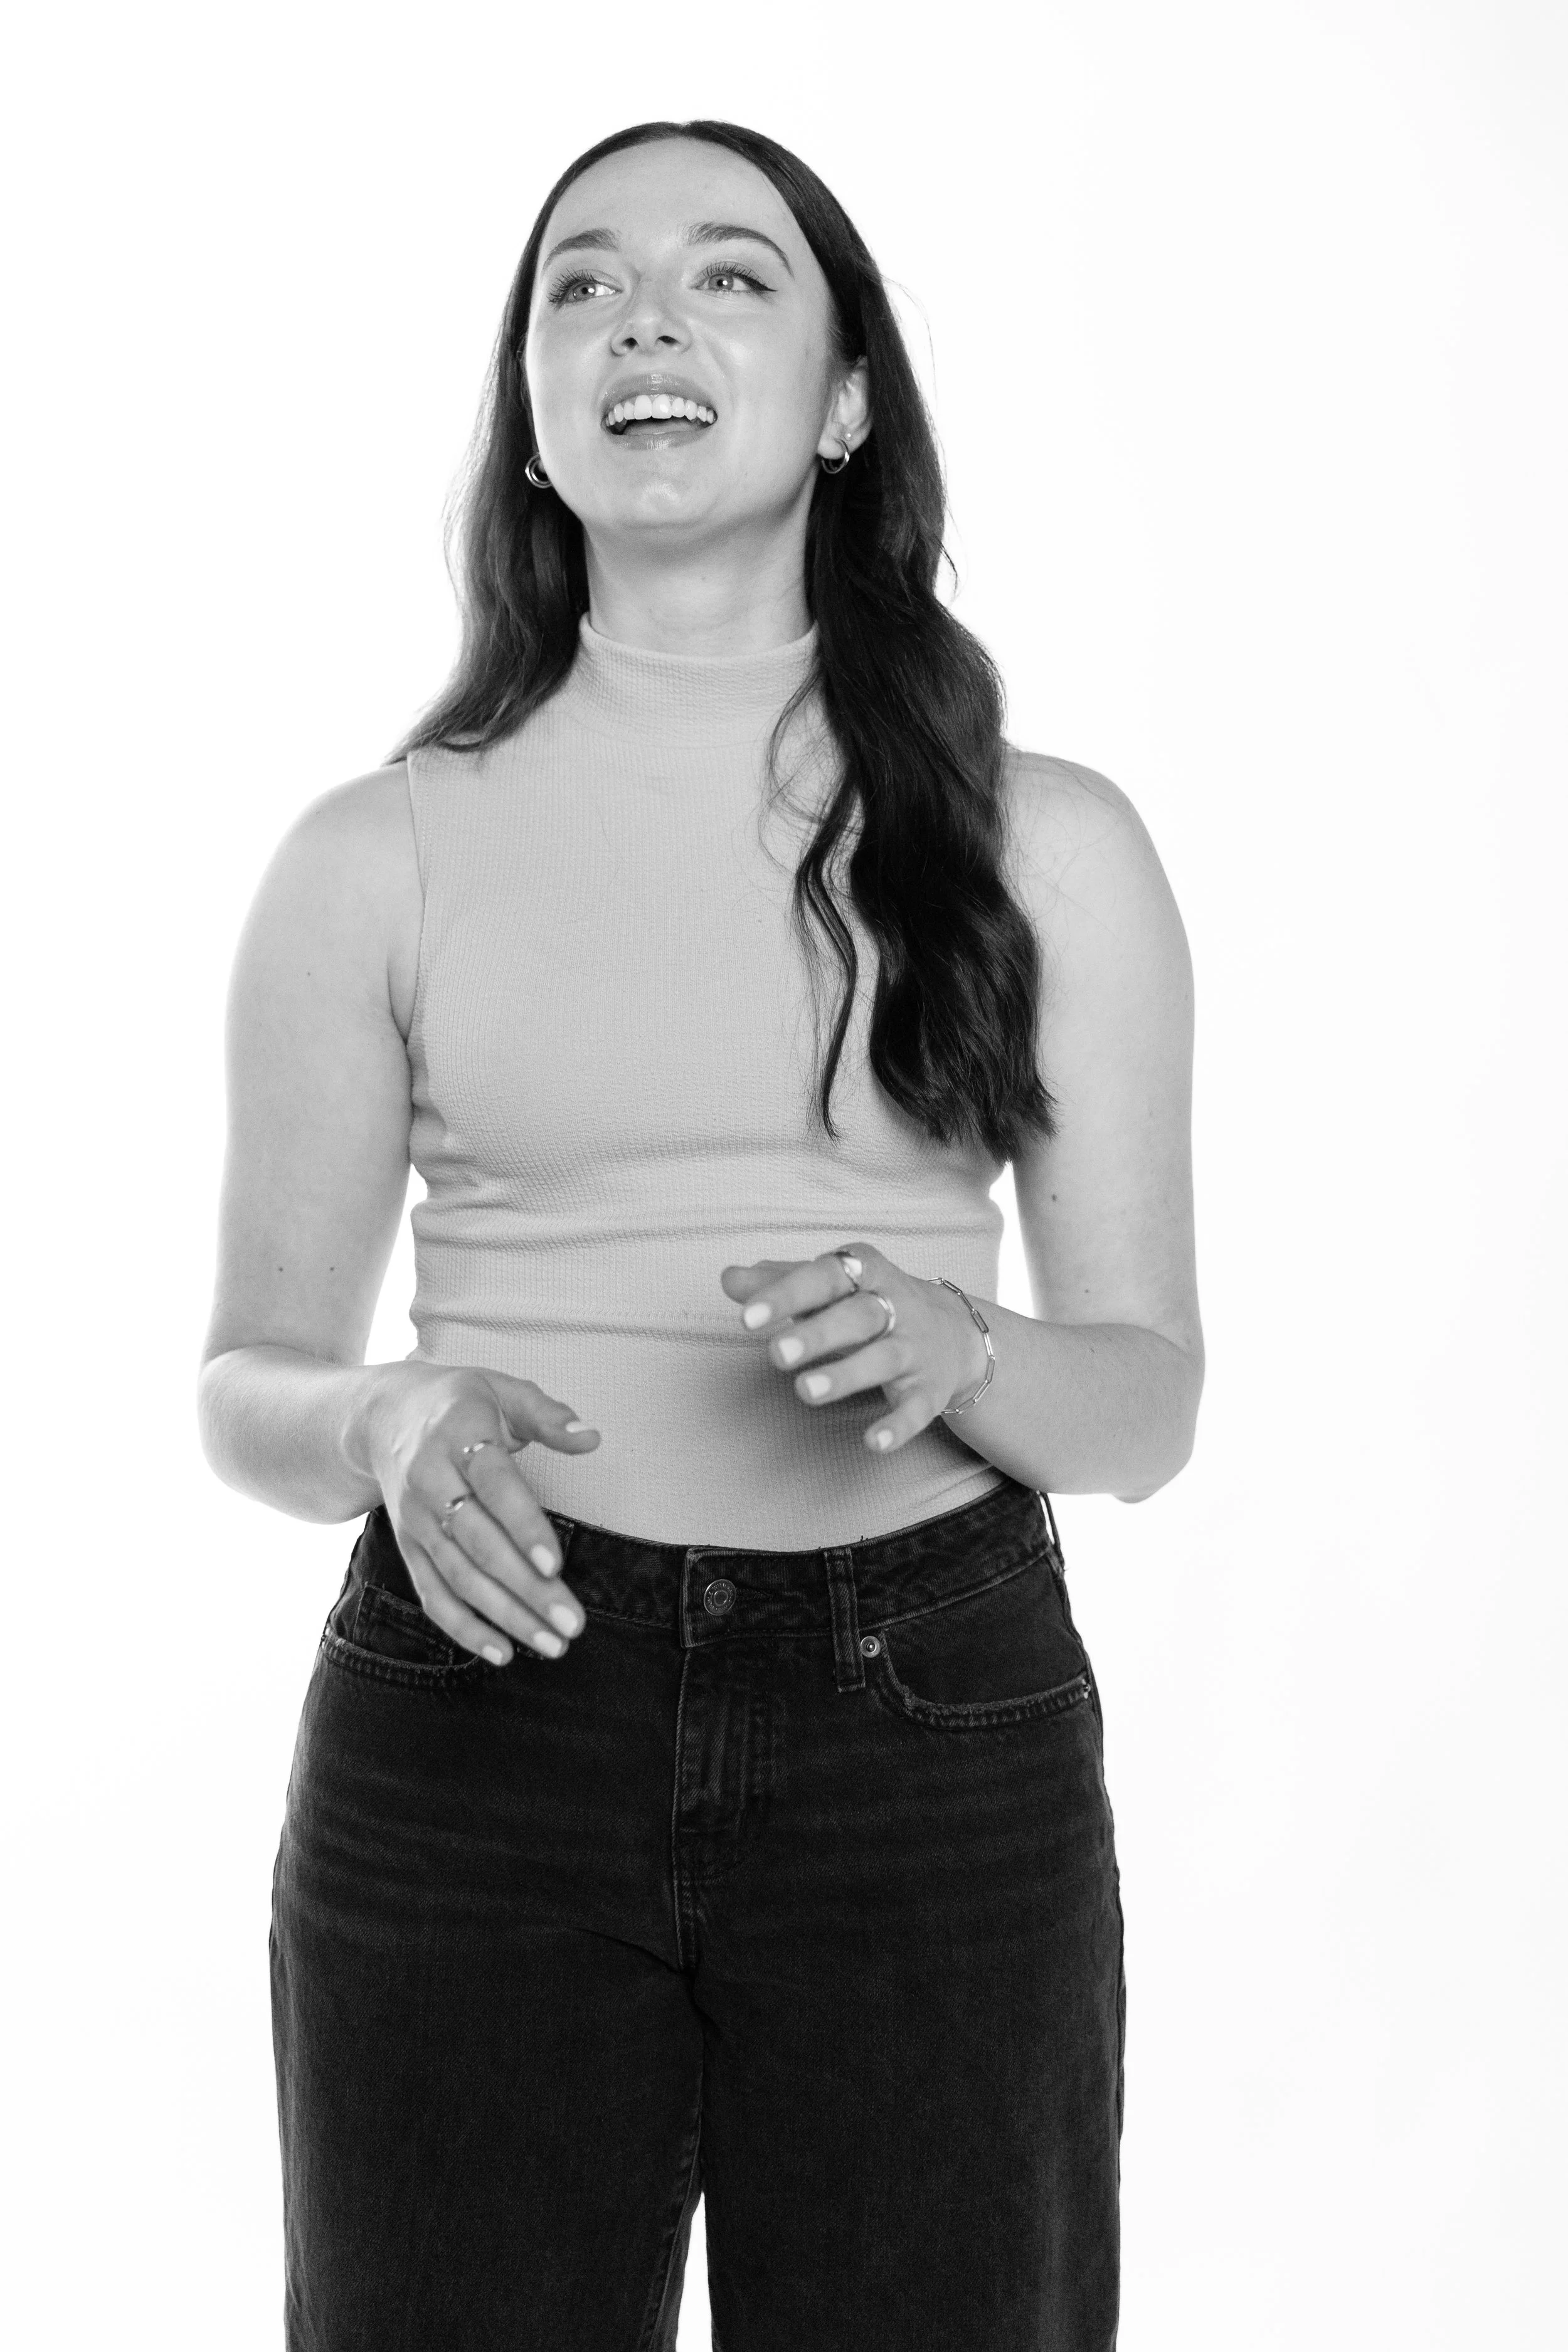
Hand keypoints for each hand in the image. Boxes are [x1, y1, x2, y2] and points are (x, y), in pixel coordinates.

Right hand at [357, 1363, 599, 1663]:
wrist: (382, 1416)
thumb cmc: (460, 1403)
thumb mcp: (502, 1389)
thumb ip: (547, 1415)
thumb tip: (591, 1438)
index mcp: (459, 1435)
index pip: (495, 1487)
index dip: (524, 1527)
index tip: (557, 1566)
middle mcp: (430, 1481)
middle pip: (479, 1543)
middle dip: (526, 1588)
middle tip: (572, 1624)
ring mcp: (416, 1519)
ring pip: (459, 1576)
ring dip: (505, 1616)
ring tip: (551, 1645)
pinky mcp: (409, 1546)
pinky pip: (433, 1593)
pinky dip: (464, 1627)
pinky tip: (502, 1652)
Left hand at [719, 1242, 988, 1453]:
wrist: (955, 1332)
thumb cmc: (869, 1305)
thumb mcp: (829, 1288)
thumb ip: (779, 1283)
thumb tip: (729, 1278)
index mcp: (865, 1273)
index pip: (825, 1276)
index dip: (786, 1294)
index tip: (746, 1317)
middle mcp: (895, 1306)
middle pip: (858, 1316)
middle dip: (818, 1334)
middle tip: (775, 1354)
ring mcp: (914, 1349)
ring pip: (883, 1359)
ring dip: (846, 1375)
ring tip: (805, 1391)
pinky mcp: (929, 1391)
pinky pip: (916, 1409)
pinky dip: (898, 1426)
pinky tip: (873, 1442)